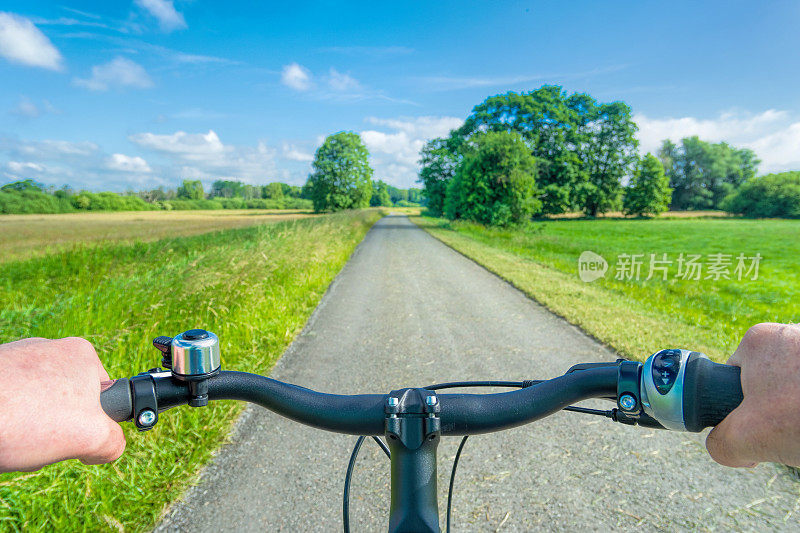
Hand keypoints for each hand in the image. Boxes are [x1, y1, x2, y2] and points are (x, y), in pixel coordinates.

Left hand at [0, 337, 125, 471]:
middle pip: (66, 402)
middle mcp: (49, 350)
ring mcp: (15, 360)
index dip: (91, 424)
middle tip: (40, 442)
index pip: (102, 396)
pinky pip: (8, 405)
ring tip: (12, 439)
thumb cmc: (24, 418)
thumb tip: (108, 446)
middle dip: (54, 429)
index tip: (73, 437)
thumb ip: (114, 441)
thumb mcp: (92, 437)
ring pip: (33, 407)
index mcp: (82, 355)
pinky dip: (5, 424)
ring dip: (26, 430)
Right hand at [706, 323, 799, 466]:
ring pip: (799, 387)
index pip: (736, 376)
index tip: (761, 426)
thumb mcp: (746, 438)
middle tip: (791, 431)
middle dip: (778, 410)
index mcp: (758, 340)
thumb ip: (720, 443)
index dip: (744, 408)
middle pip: (771, 381)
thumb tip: (725, 446)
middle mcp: (791, 333)